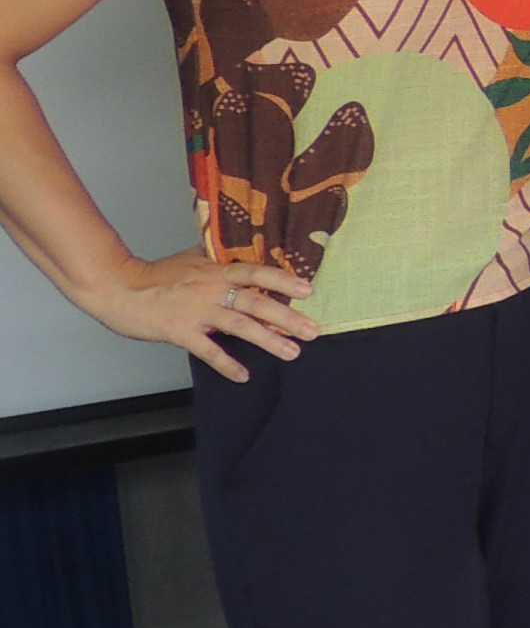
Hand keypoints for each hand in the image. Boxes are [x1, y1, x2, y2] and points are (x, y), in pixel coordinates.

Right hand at [83, 252, 316, 383]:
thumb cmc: (155, 274)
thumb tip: (240, 252)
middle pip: (256, 302)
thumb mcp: (191, 259)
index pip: (256, 272)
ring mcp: (197, 311)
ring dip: (268, 341)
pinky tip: (243, 375)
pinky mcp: (180, 331)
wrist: (117, 287)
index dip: (283, 280)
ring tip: (292, 352)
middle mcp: (211, 289)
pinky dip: (227, 364)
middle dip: (287, 317)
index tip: (308, 290)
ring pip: (240, 326)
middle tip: (313, 330)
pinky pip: (208, 350)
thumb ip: (216, 258)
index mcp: (216, 270)